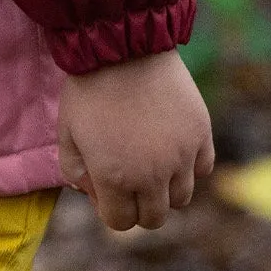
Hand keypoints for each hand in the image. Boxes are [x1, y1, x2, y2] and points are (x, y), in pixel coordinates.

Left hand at [58, 48, 214, 231]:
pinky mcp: (201, 136)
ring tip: (149, 162)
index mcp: (114, 178)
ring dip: (165, 189)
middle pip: (153, 218)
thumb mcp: (66, 132)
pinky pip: (203, 169)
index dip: (109, 209)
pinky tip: (172, 149)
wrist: (121, 48)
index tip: (103, 189)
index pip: (120, 222)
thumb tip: (89, 190)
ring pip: (181, 198)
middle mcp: (151, 176)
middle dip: (138, 206)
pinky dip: (190, 167)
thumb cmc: (88, 89)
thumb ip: (74, 169)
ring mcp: (181, 158)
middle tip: (127, 181)